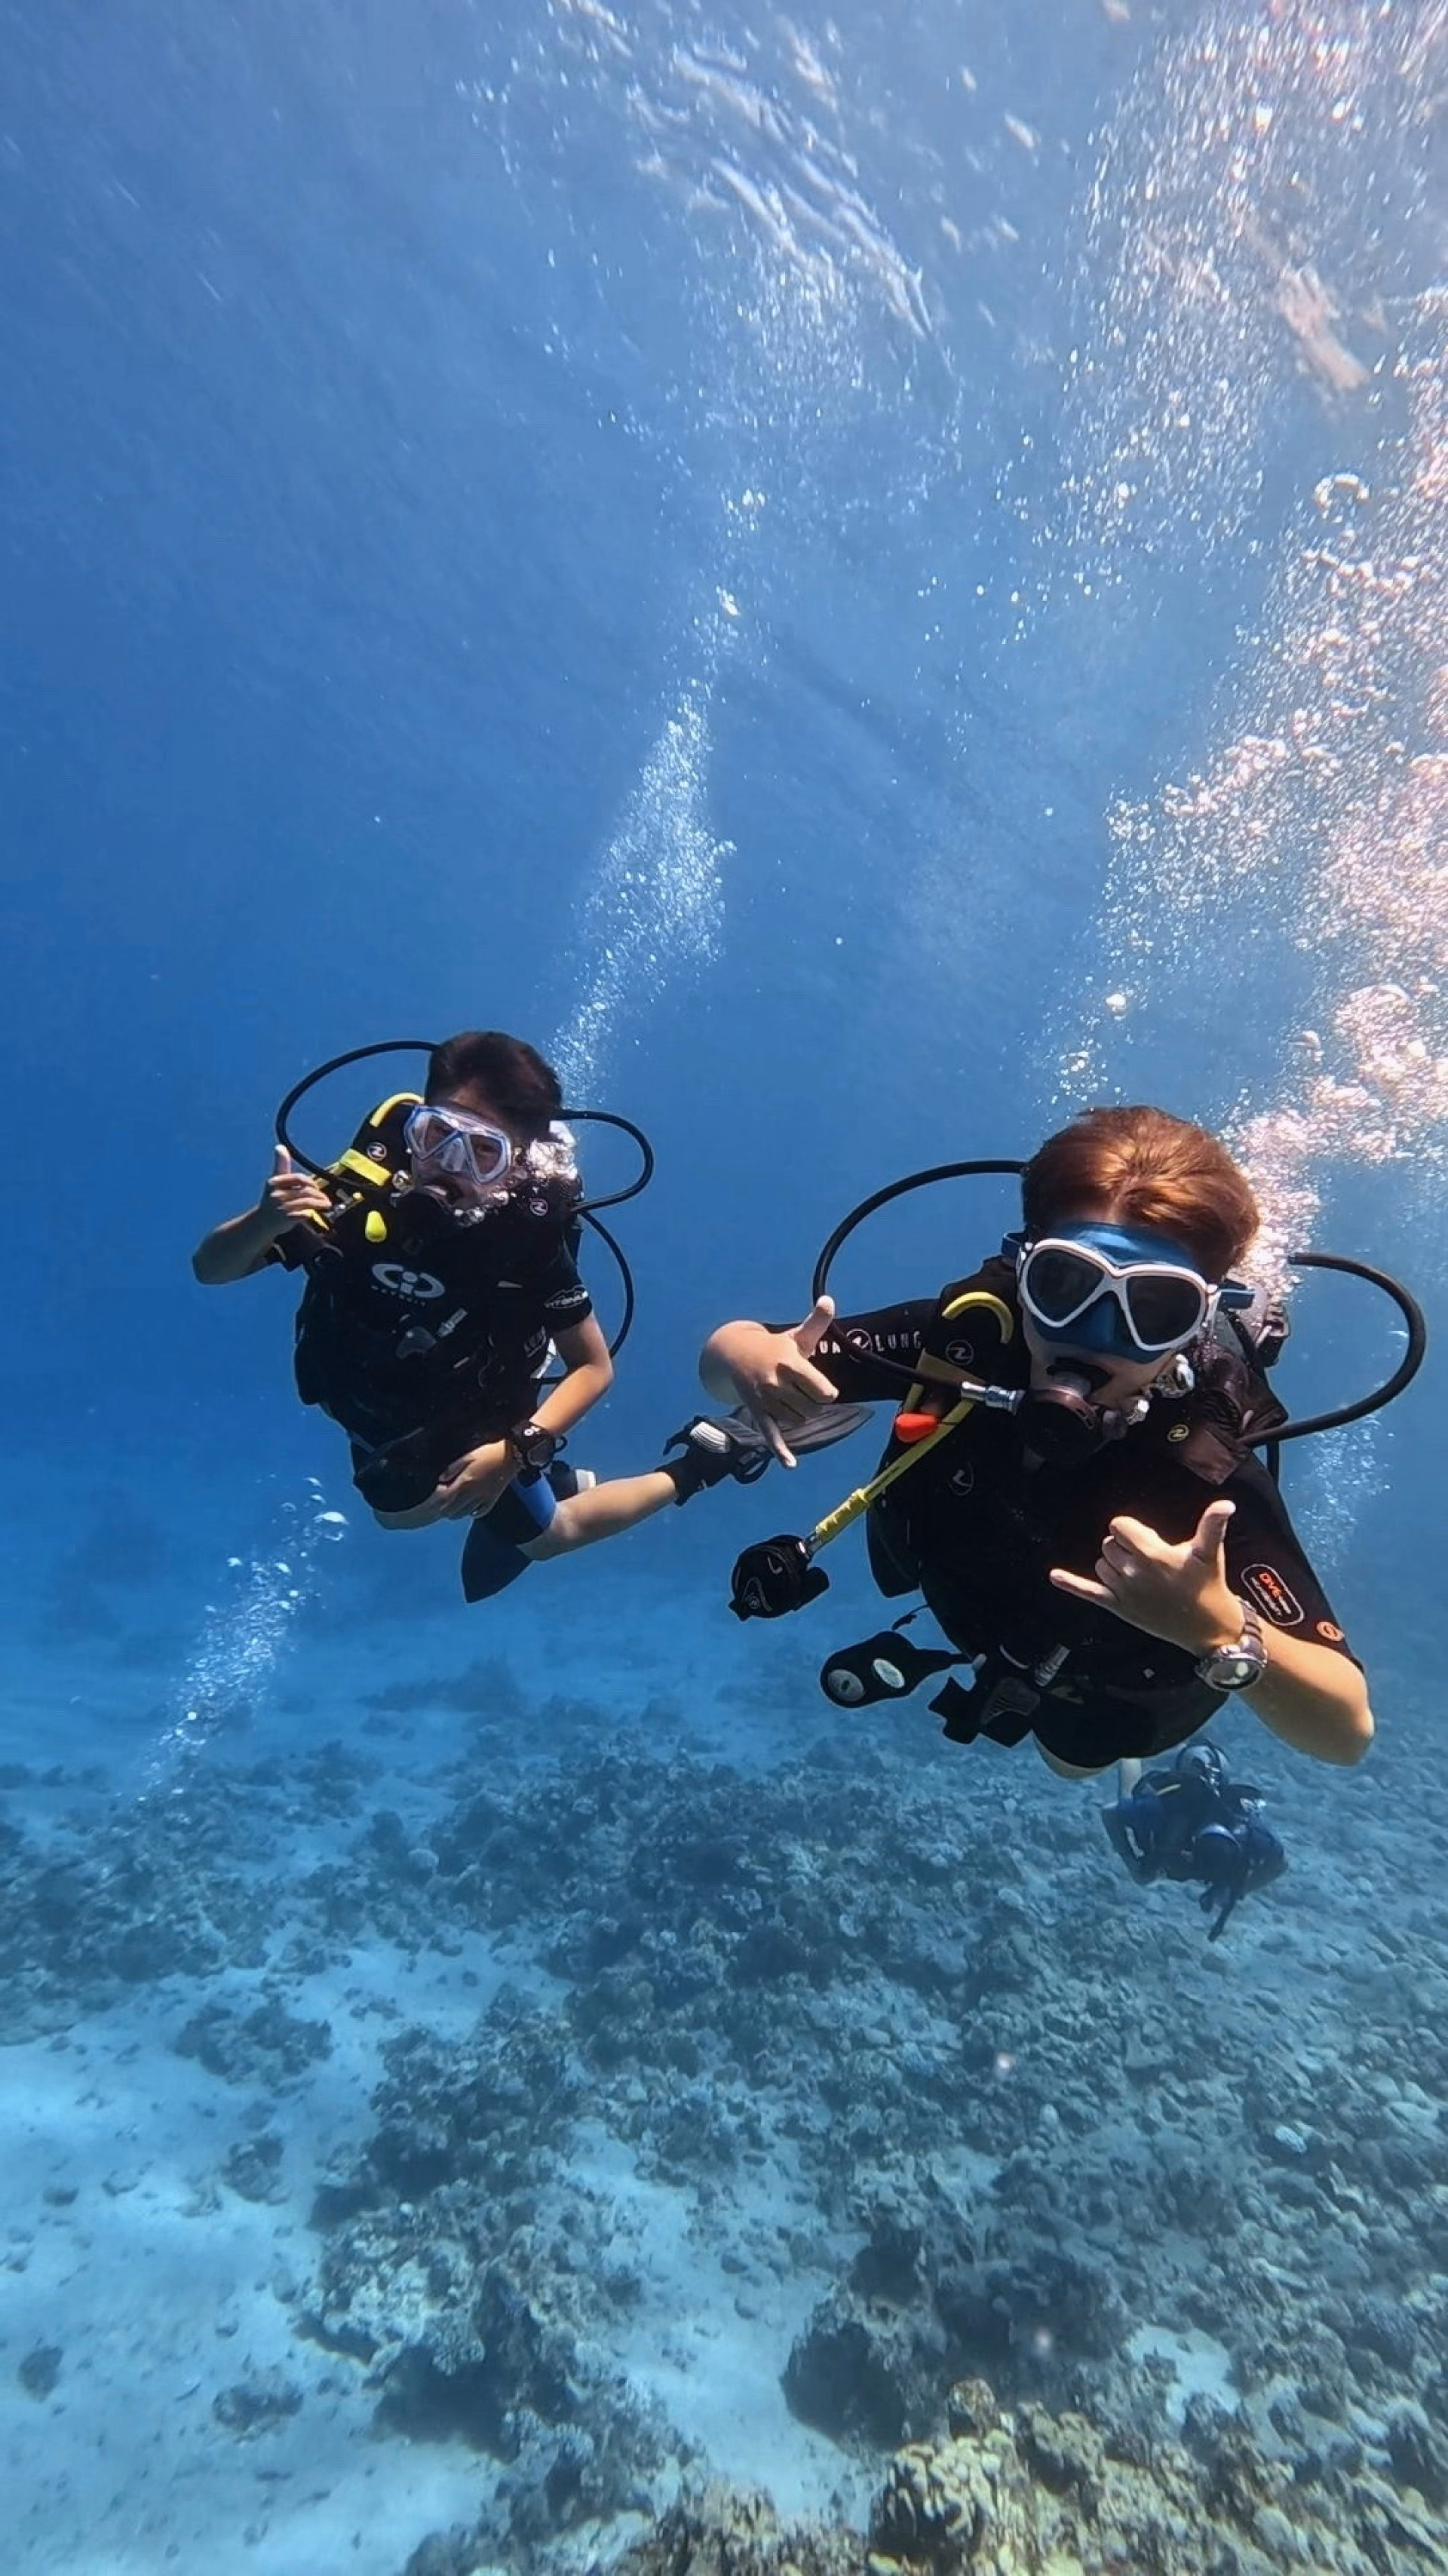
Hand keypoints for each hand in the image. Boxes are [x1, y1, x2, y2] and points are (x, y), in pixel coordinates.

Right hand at [259, 1146, 331, 1238]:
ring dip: (319, 1203)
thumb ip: (281, 1164)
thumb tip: (280, 1146)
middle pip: (305, 1191)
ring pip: (307, 1202)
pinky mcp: (286, 1219)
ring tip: (327, 1204)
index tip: (314, 1186)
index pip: (298, 1178)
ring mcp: (282, 1207)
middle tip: (324, 1198)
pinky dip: (309, 1214)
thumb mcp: (275, 1181)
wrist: (262, 1222)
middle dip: (318, 1194)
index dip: (310, 1182)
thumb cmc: (271, 1199)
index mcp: (276, 1183)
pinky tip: (313, 1214)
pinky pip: (303, 1215)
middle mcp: (278, 1194)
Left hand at [432, 1439, 516, 1521]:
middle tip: (439, 1509)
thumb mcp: (468, 1456)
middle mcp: (473, 1493)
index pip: (446, 1498)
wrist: (511, 1456)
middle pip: (454, 1509)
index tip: (431, 1503)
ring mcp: (484, 1497)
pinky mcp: (493, 1499)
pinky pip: (482, 1511)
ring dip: (456, 1514)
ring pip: (466, 1513)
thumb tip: (440, 1479)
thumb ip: (453, 1468)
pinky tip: (470, 1513)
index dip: (437, 1502)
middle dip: (444, 1511)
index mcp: (465, 1481)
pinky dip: (474, 1514)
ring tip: (450, 1513)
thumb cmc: (488, 1453)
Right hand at [717, 1297, 838, 1465]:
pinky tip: (790, 1464)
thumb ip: (816, 1322)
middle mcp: (777, 1383)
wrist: (735, 1355)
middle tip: (800, 1389)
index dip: (826, 1392)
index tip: (821, 1387)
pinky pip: (771, 1435)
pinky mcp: (757, 1413)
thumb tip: (828, 1300)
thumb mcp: (796, 1336)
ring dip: (798, 1414)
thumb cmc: (775, 1347)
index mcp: (790, 1363)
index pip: (822, 1390)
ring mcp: (766, 1400)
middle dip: (811, 1403)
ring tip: (788, 1398)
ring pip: (797, 1421)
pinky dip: (781, 1451)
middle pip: (811, 1409)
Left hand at [1049, 1498, 1241, 1653]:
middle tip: (1150, 1558)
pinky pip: (1089, 1592)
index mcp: (1150, 1554)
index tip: (1149, 1538)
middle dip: (1126, 1546)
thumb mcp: (1209, 1552)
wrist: (1208, 1627)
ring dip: (1115, 1564)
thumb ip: (1212, 1525)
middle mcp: (1132, 1572)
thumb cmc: (1208, 1585)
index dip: (1132, 1529)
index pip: (1119, 1526)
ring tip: (1141, 1573)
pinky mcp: (1118, 1607)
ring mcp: (1122, 1591)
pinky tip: (1055, 1576)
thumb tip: (1225, 1505)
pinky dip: (1071, 1584)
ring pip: (1103, 1564)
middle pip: (1109, 1543)